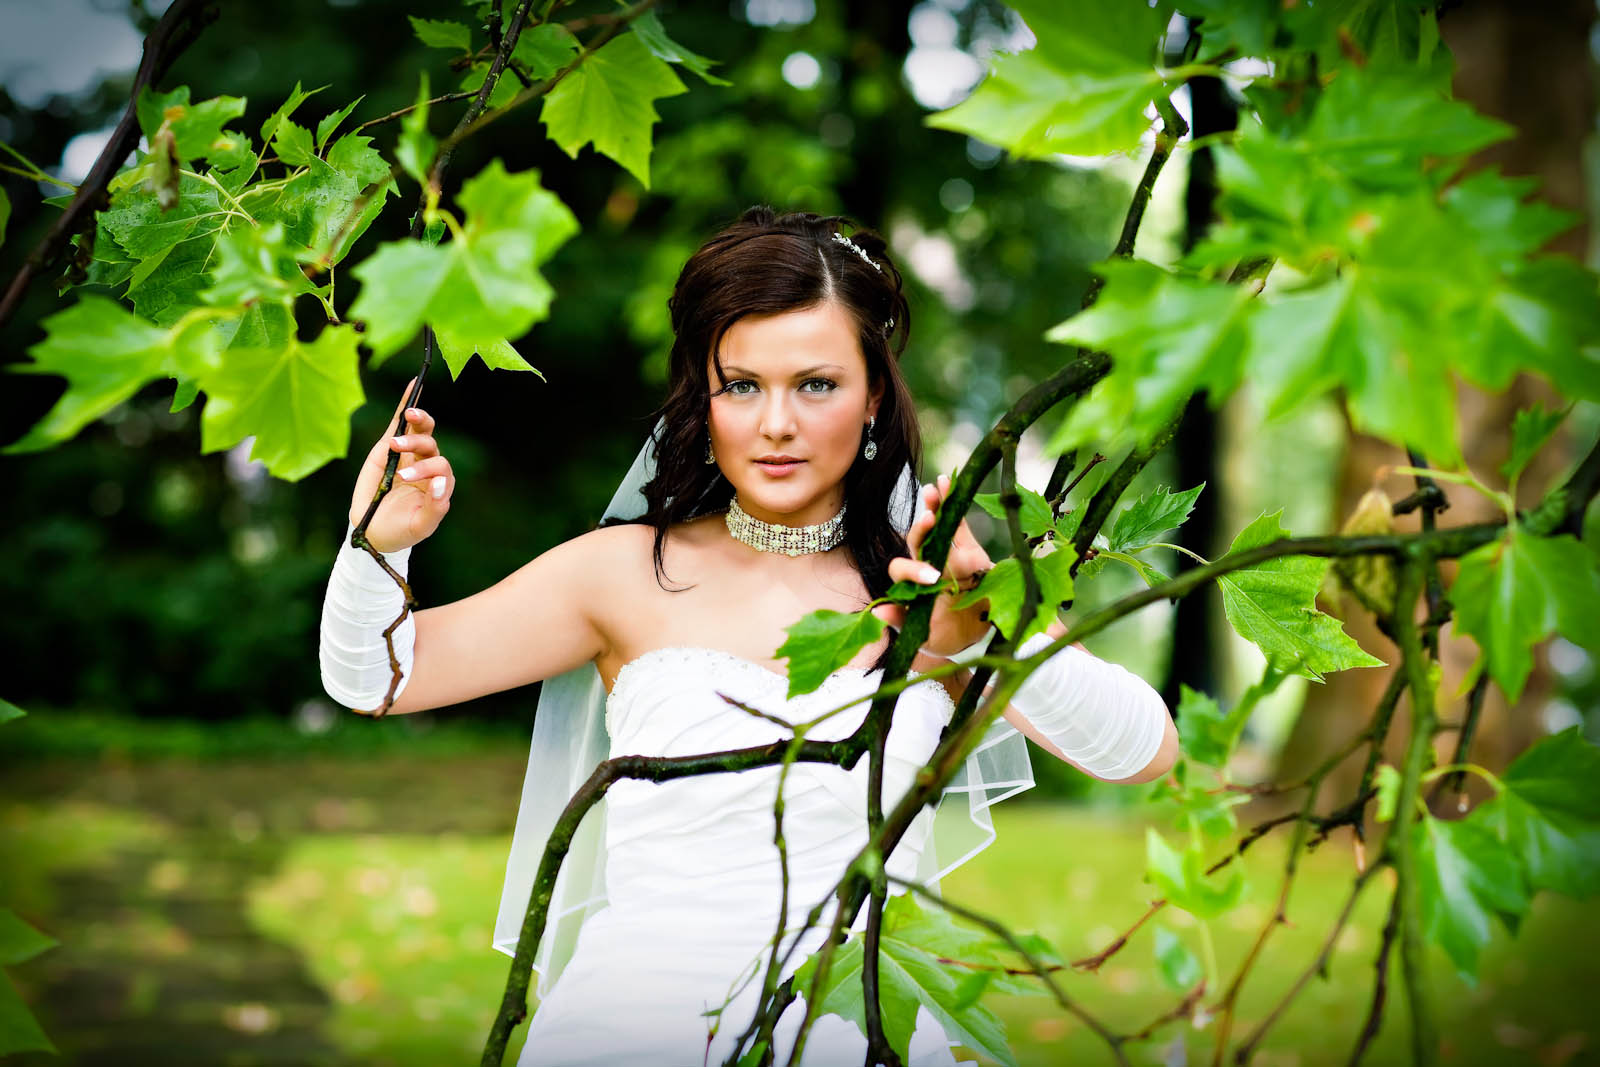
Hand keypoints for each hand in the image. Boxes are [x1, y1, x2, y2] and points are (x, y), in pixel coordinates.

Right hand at [348, 378, 454, 552]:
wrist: (374, 531)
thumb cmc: (401, 530)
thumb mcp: (420, 527)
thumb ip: (434, 509)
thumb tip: (440, 485)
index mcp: (438, 484)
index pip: (441, 468)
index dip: (428, 470)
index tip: (408, 478)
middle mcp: (427, 466)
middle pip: (431, 446)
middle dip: (418, 444)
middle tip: (399, 448)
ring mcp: (409, 455)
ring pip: (420, 431)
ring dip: (418, 420)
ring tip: (410, 414)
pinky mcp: (389, 448)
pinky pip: (400, 422)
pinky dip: (407, 403)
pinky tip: (414, 384)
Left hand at [871, 473, 994, 656]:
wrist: (969, 636)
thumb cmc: (939, 636)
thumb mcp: (919, 635)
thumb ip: (900, 622)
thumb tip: (878, 612)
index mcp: (908, 584)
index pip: (902, 570)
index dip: (913, 570)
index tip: (932, 577)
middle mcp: (924, 564)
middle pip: (917, 539)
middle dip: (922, 527)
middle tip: (929, 517)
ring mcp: (945, 554)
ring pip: (937, 525)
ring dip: (936, 505)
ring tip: (937, 487)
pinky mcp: (966, 548)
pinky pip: (958, 522)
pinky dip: (954, 503)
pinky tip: (950, 482)